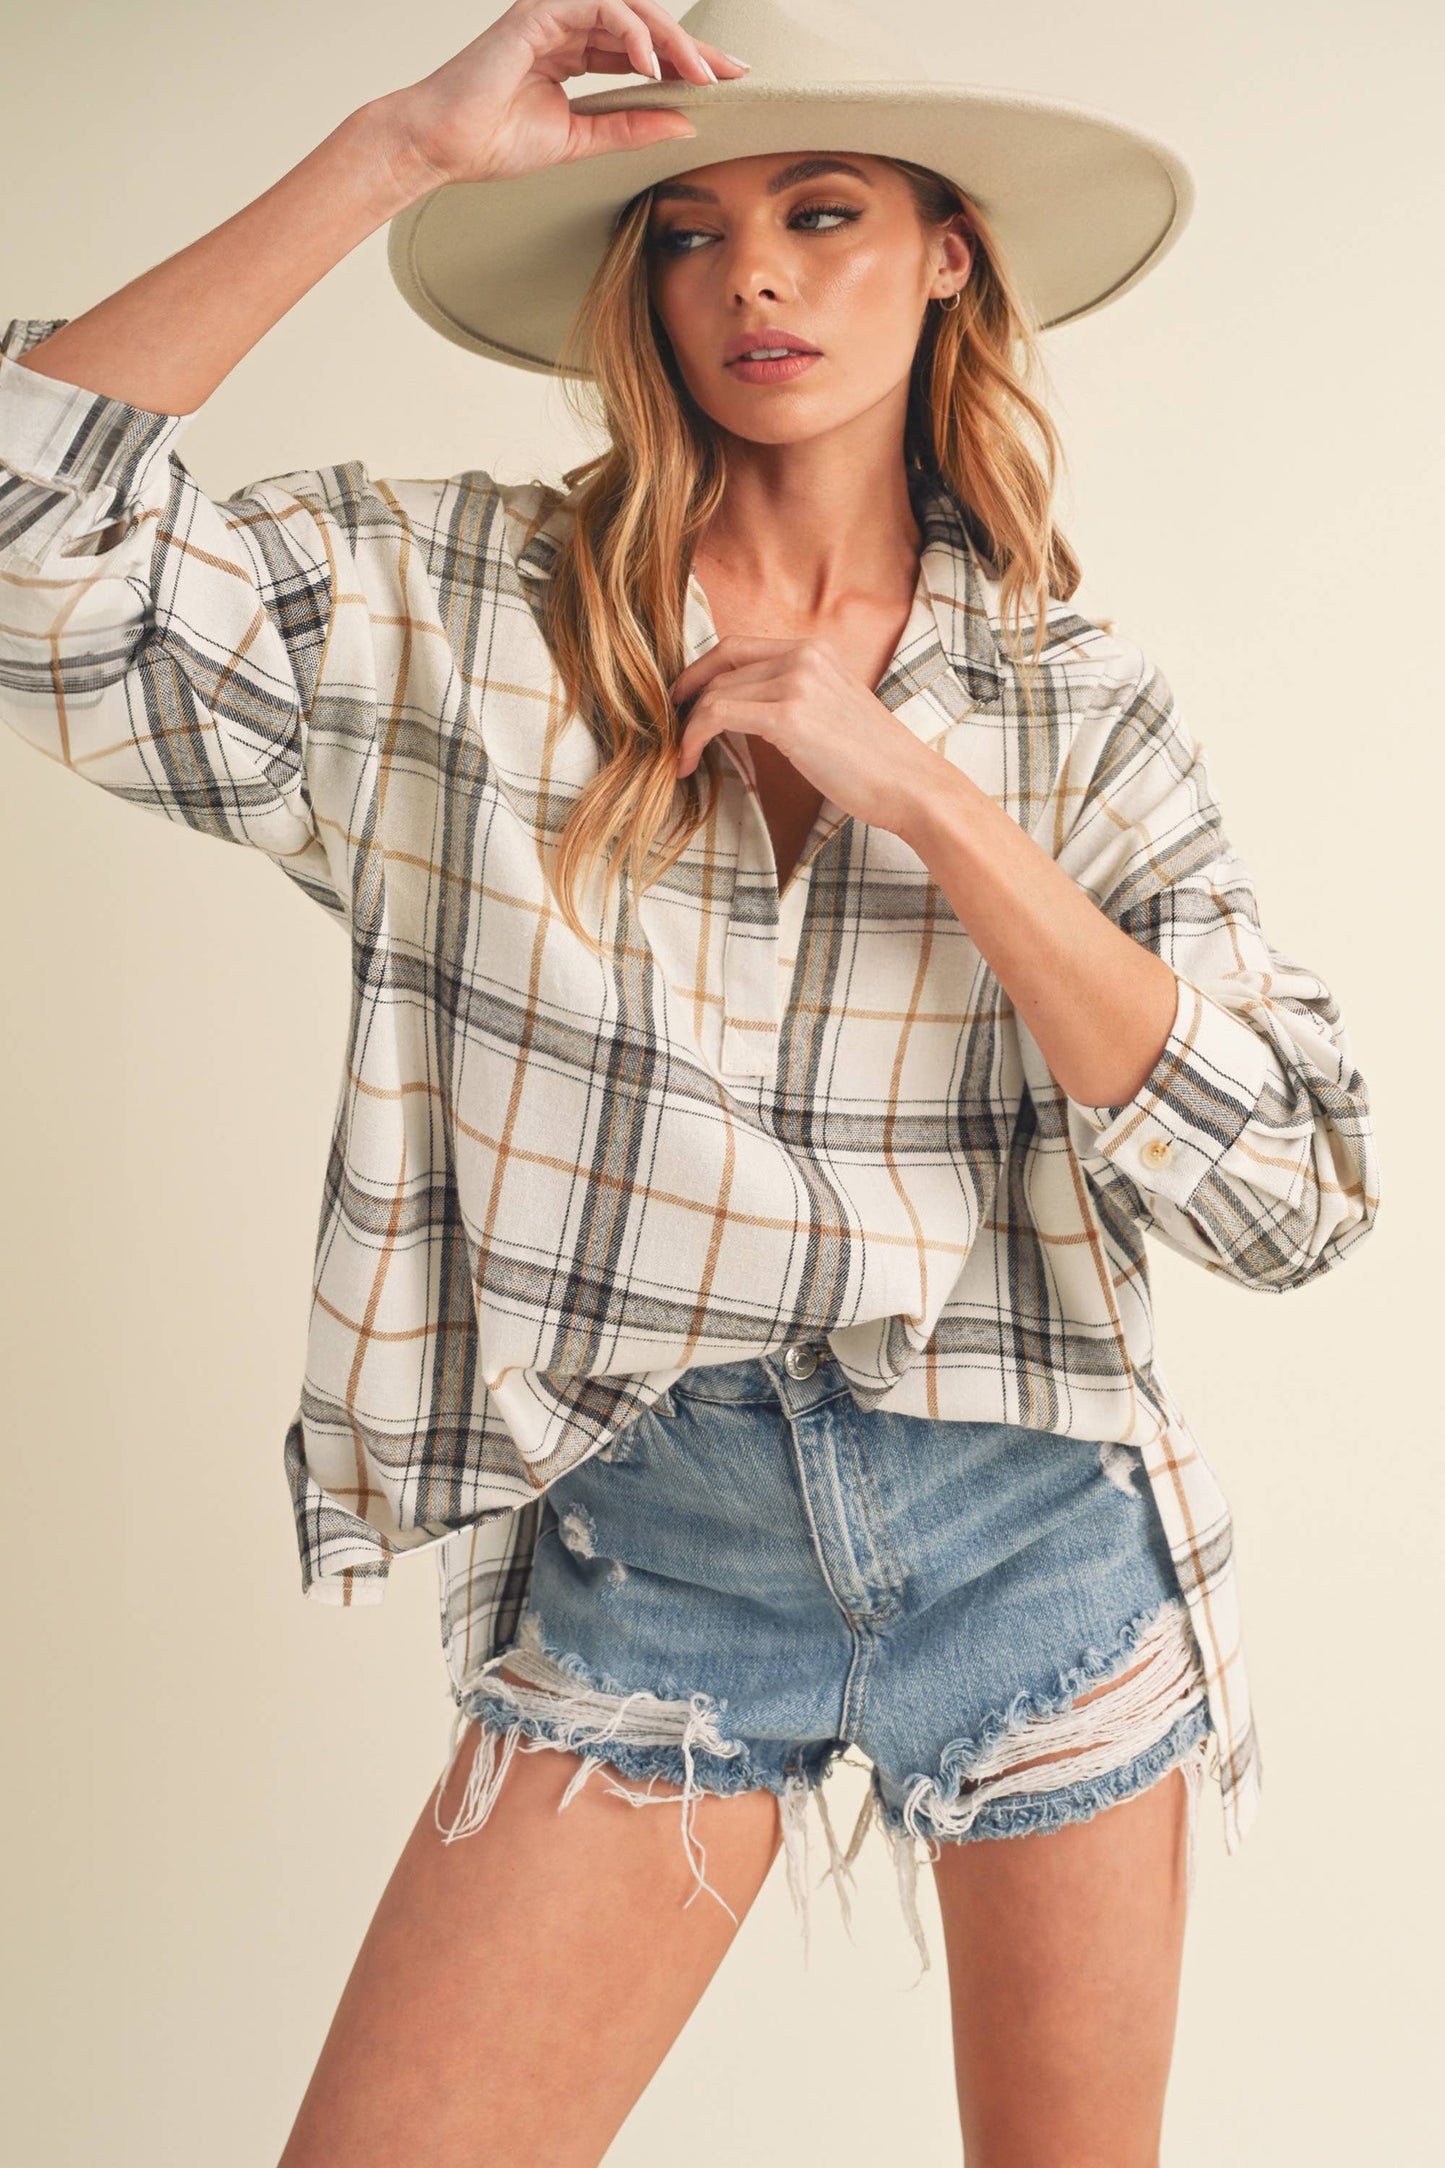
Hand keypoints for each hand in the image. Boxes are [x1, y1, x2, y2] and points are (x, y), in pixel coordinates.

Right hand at [384, 0, 748, 189]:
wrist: (444, 146)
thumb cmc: (493, 142)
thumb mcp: (581, 140)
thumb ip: (629, 128)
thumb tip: (685, 124)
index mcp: (572, 52)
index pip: (640, 47)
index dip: (684, 61)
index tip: (726, 81)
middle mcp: (565, 25)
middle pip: (643, 22)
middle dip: (690, 46)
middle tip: (728, 73)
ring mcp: (551, 13)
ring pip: (629, 7)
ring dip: (669, 38)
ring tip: (697, 74)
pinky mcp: (538, 11)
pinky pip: (600, 5)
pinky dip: (631, 33)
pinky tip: (652, 67)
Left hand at [669, 635, 942, 838]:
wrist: (911, 785)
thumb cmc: (875, 763)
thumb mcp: (832, 712)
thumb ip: (793, 698)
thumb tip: (745, 711)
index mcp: (814, 650)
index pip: (736, 648)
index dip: (699, 674)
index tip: (681, 703)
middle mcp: (803, 654)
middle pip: (719, 666)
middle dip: (685, 698)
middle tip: (668, 732)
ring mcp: (796, 681)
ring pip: (713, 693)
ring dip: (686, 729)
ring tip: (679, 760)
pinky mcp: (788, 715)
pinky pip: (717, 715)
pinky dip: (693, 739)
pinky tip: (688, 764)